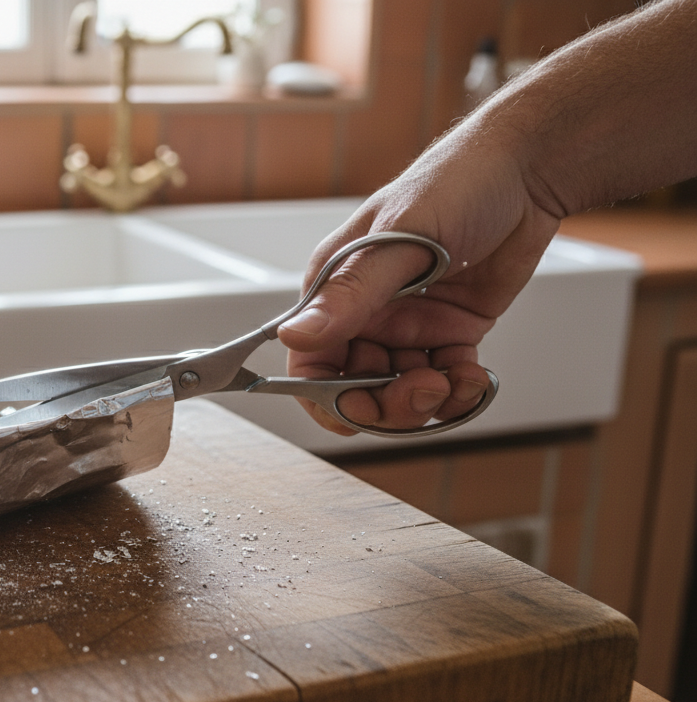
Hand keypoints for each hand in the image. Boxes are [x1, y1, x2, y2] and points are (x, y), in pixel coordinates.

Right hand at [277, 134, 561, 435]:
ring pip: (400, 391)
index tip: (355, 413)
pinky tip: (475, 377)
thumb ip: (350, 294)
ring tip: (454, 382)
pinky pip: (444, 380)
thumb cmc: (455, 184)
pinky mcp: (449, 331)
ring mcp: (408, 324)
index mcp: (335, 287)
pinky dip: (459, 391)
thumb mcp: (399, 241)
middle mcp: (366, 312)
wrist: (525, 170)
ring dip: (426, 401)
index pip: (310, 359)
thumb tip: (294, 336)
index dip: (326, 396)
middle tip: (421, 390)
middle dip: (386, 403)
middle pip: (356, 387)